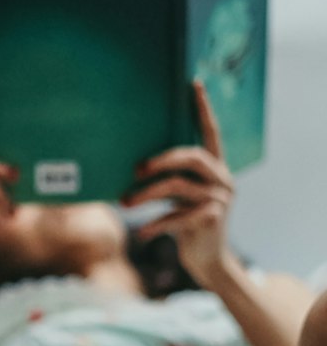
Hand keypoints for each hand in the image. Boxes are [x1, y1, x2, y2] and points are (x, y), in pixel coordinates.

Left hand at [123, 79, 235, 287]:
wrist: (208, 262)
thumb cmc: (187, 224)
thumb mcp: (180, 198)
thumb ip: (172, 179)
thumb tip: (134, 165)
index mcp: (216, 169)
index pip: (212, 132)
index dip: (203, 109)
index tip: (194, 83)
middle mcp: (222, 180)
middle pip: (192, 156)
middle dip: (161, 159)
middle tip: (135, 168)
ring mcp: (219, 200)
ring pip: (177, 187)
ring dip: (146, 194)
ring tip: (124, 202)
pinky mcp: (211, 220)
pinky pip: (176, 217)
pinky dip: (154, 224)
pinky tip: (140, 234)